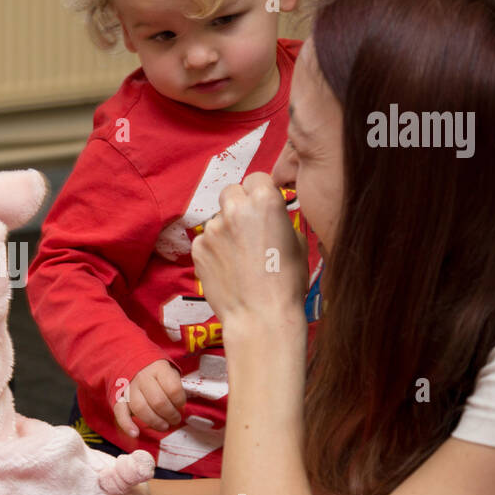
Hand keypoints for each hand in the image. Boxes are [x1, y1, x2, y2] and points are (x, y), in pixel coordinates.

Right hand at [114, 359, 185, 437]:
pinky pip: (120, 412)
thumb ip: (174, 387)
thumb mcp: (168, 370)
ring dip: (155, 422)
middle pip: (158, 402)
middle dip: (170, 415)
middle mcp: (142, 376)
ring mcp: (129, 387)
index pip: (173, 389)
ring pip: (141, 409)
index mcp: (158, 368)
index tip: (181, 405)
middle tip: (175, 419)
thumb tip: (179, 408)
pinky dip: (127, 425)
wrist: (128, 359)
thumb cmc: (154, 370)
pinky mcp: (117, 397)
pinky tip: (135, 433)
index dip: (180, 401)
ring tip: (164, 426)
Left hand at [191, 173, 307, 329]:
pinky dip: (214, 250)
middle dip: (238, 204)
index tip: (262, 206)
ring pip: (217, 219)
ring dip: (225, 230)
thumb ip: (278, 220)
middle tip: (248, 228)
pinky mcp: (198, 249)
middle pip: (231, 192)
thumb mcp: (296, 242)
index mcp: (264, 201)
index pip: (255, 178)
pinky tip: (228, 268)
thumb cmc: (286, 282)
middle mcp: (235, 209)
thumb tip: (270, 216)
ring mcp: (212, 229)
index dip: (259, 191)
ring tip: (240, 256)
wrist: (261, 316)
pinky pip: (205, 240)